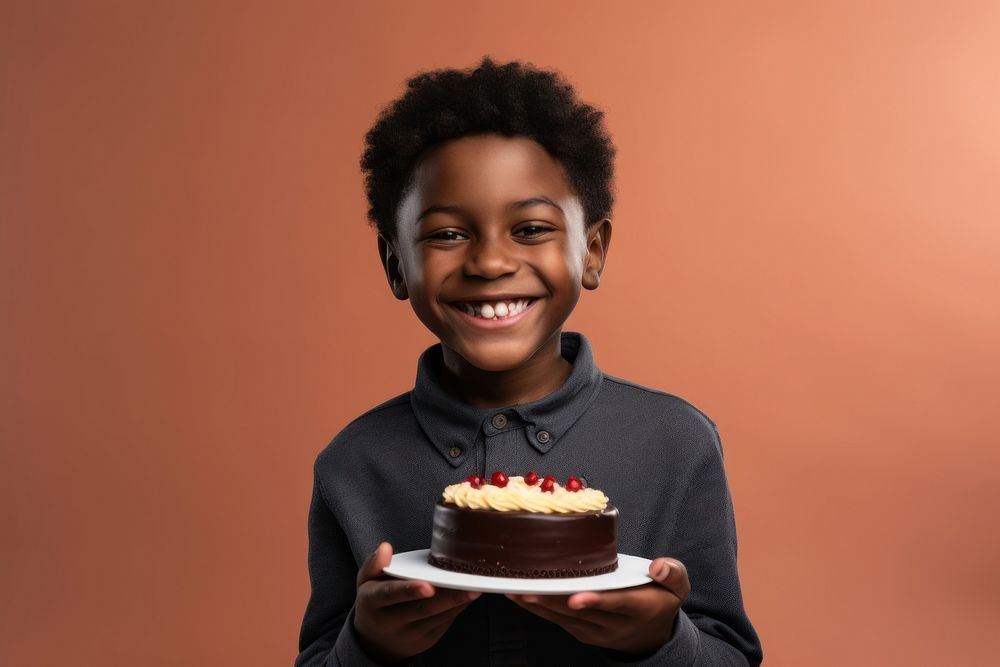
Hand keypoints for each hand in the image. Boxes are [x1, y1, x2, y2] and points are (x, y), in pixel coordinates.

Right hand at [354, 543, 479, 662]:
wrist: (376, 641)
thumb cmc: (374, 602)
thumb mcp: (365, 582)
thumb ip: (373, 564)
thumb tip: (385, 548)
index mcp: (371, 603)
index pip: (389, 595)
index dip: (409, 590)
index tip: (428, 586)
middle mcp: (389, 623)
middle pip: (422, 609)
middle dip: (447, 598)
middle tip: (468, 586)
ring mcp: (409, 635)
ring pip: (437, 617)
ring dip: (457, 602)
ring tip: (474, 587)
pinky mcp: (426, 640)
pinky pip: (445, 622)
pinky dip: (457, 608)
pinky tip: (467, 596)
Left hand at [506, 557, 690, 655]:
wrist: (652, 635)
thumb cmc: (661, 599)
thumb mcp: (678, 586)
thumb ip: (672, 573)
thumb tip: (659, 566)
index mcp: (640, 608)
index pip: (616, 604)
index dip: (596, 600)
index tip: (576, 597)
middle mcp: (616, 625)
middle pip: (582, 612)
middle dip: (554, 600)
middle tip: (530, 588)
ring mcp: (597, 632)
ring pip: (565, 619)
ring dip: (540, 605)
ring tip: (517, 590)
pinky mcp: (582, 634)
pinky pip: (558, 622)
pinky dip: (539, 610)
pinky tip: (521, 598)